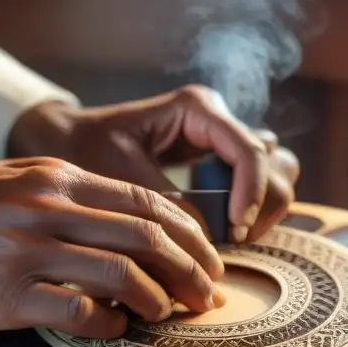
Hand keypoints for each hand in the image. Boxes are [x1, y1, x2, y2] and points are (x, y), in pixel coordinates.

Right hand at [0, 158, 225, 337]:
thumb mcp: (19, 183)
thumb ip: (75, 197)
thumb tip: (135, 228)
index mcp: (58, 177)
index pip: (148, 202)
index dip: (190, 235)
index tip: (208, 261)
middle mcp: (49, 207)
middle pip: (148, 237)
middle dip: (190, 271)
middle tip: (207, 296)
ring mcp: (29, 250)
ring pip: (123, 274)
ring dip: (158, 301)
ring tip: (168, 315)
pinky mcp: (8, 294)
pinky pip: (80, 312)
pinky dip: (111, 324)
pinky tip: (117, 329)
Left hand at [8, 85, 300, 242]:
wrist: (69, 141)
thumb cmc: (88, 148)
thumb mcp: (120, 174)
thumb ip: (165, 202)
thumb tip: (206, 237)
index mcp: (197, 108)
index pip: (250, 151)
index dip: (252, 194)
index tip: (236, 229)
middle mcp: (218, 119)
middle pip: (275, 162)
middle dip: (263, 205)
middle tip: (234, 238)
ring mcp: (224, 140)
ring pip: (278, 171)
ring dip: (265, 208)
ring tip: (233, 236)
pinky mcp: (221, 162)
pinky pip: (259, 184)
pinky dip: (253, 210)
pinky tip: (226, 232)